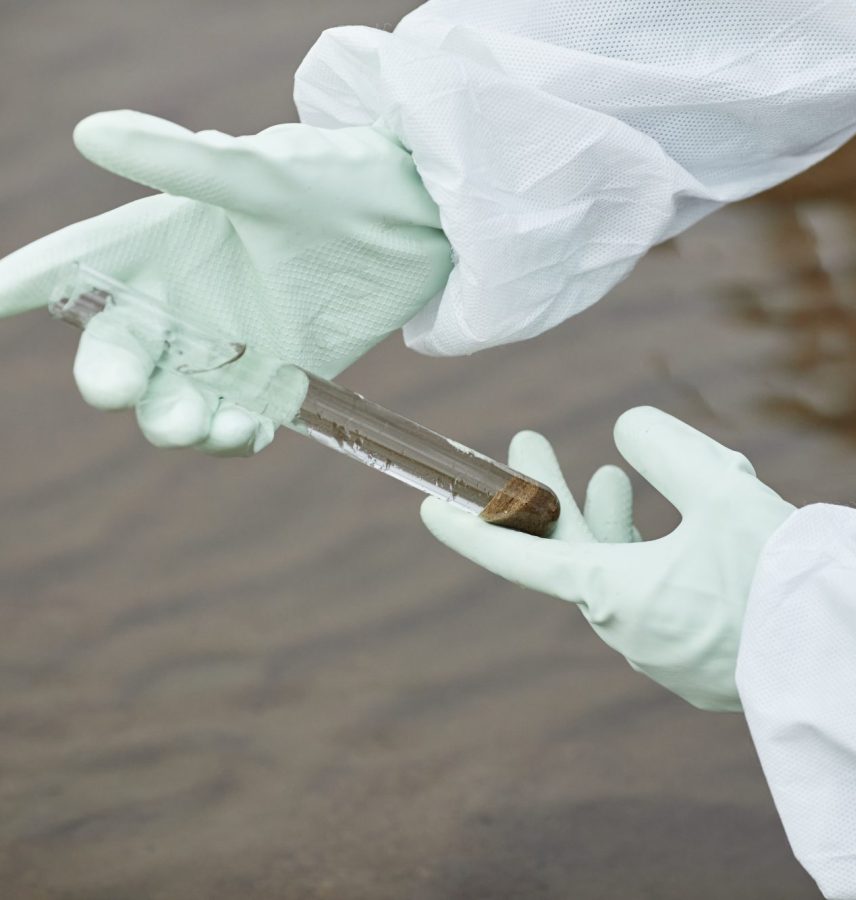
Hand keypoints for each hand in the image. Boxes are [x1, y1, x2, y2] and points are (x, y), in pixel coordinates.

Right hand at [0, 111, 451, 454]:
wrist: (417, 223)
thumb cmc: (334, 183)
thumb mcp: (260, 175)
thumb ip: (183, 164)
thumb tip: (90, 130)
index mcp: (160, 242)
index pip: (75, 265)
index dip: (25, 283)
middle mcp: (182, 301)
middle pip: (117, 350)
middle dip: (107, 373)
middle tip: (116, 388)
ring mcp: (227, 347)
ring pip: (172, 398)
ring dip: (171, 416)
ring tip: (194, 421)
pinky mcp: (277, 381)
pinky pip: (238, 423)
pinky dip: (233, 434)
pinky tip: (241, 431)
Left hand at [421, 407, 795, 710]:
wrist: (850, 665)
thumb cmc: (782, 576)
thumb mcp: (723, 488)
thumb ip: (665, 446)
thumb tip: (627, 430)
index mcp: (616, 595)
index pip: (520, 558)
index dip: (472, 528)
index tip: (428, 508)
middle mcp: (629, 631)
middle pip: (571, 553)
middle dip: (550, 493)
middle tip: (528, 440)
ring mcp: (665, 654)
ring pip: (620, 574)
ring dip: (610, 521)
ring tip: (614, 477)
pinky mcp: (702, 665)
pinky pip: (660, 599)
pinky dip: (656, 555)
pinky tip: (681, 529)